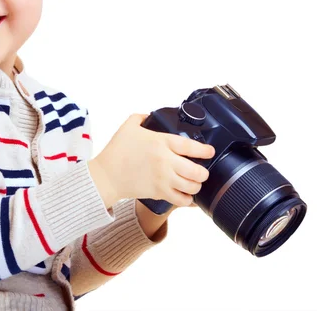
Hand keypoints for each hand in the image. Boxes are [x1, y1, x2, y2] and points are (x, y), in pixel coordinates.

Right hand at [88, 113, 214, 208]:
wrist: (106, 175)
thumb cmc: (116, 151)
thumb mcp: (128, 126)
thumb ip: (141, 117)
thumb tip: (150, 115)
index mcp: (160, 142)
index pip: (190, 146)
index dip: (204, 150)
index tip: (209, 151)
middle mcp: (165, 161)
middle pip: (197, 171)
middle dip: (204, 172)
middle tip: (202, 171)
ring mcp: (163, 179)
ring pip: (192, 187)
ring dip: (196, 186)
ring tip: (194, 183)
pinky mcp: (158, 193)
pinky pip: (181, 200)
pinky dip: (188, 200)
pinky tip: (187, 196)